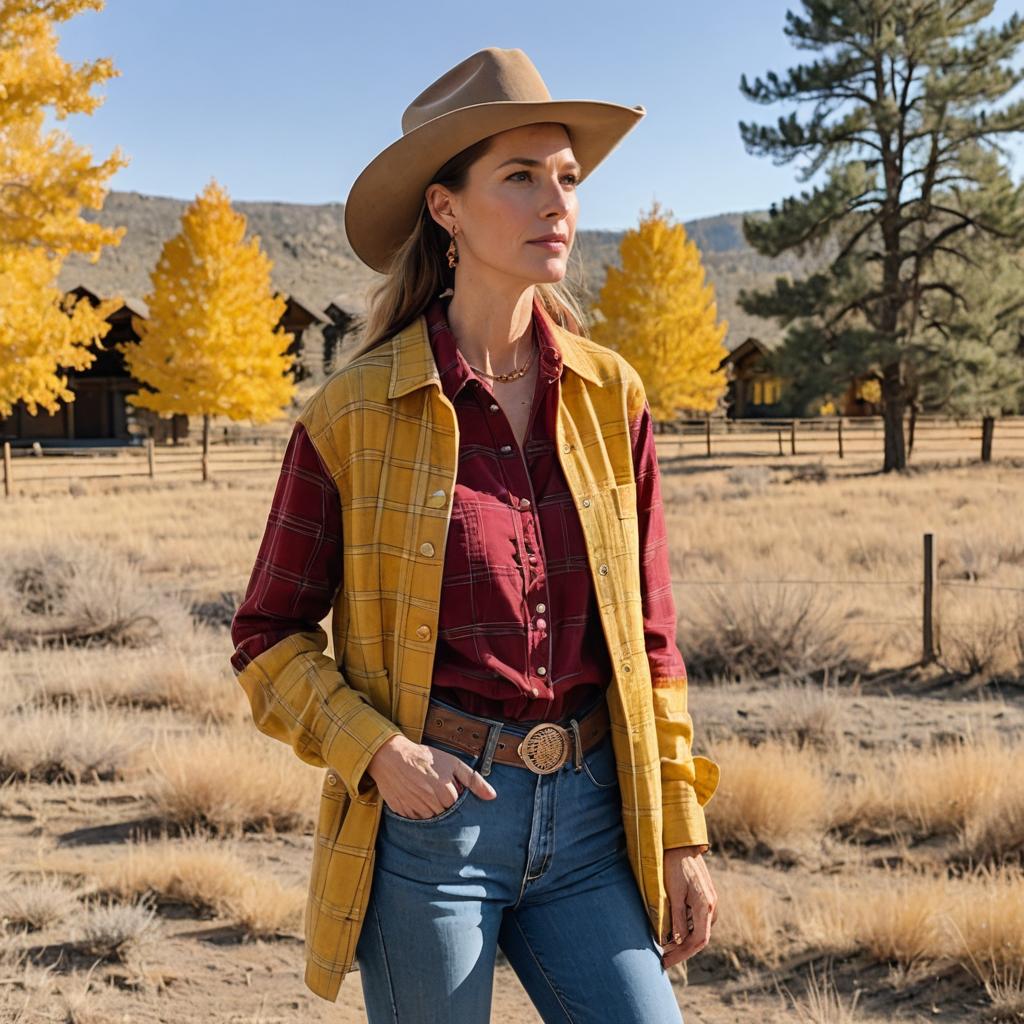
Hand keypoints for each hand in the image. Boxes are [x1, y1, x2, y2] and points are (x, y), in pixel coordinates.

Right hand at [367, 734, 496, 818]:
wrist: (391, 755)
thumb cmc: (424, 757)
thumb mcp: (453, 763)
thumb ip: (474, 780)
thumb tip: (492, 796)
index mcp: (446, 793)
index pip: (458, 808)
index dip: (454, 797)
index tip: (447, 787)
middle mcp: (432, 804)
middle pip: (445, 815)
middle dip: (443, 806)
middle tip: (434, 789)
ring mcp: (416, 810)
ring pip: (430, 820)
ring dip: (430, 810)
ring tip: (423, 792)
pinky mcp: (402, 813)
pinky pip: (415, 821)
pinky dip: (416, 812)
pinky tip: (414, 797)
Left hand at [660, 846, 717, 968]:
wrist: (682, 845)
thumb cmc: (675, 867)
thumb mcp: (673, 894)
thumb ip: (678, 919)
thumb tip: (678, 942)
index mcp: (705, 907)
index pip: (698, 941)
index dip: (682, 955)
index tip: (666, 962)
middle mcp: (712, 907)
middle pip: (699, 938)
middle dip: (682, 951)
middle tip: (663, 959)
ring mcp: (710, 902)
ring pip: (699, 930)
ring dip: (683, 941)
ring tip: (665, 947)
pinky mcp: (705, 898)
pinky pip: (698, 920)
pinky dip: (686, 929)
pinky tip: (672, 932)